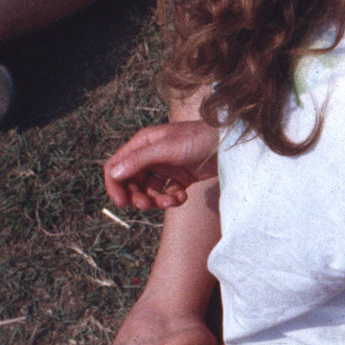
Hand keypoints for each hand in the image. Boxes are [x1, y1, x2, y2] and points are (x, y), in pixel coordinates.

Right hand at [104, 121, 220, 209]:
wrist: (230, 145)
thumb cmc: (199, 139)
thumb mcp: (167, 148)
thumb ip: (140, 160)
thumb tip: (114, 174)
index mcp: (143, 143)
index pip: (116, 165)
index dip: (114, 185)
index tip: (121, 202)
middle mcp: (151, 155)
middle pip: (132, 182)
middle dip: (138, 196)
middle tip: (148, 205)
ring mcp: (166, 167)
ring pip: (150, 191)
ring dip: (157, 200)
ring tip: (172, 201)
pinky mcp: (181, 178)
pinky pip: (168, 194)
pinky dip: (172, 199)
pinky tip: (183, 197)